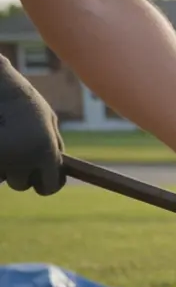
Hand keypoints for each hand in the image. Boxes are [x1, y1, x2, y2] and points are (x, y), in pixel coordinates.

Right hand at [0, 53, 64, 194]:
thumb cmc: (24, 100)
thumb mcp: (48, 120)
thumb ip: (54, 146)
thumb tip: (59, 169)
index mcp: (45, 152)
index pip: (50, 186)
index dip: (46, 185)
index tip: (42, 180)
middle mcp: (23, 159)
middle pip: (21, 185)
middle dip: (20, 174)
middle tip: (17, 155)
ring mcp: (1, 158)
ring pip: (1, 177)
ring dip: (3, 166)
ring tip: (6, 141)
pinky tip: (0, 140)